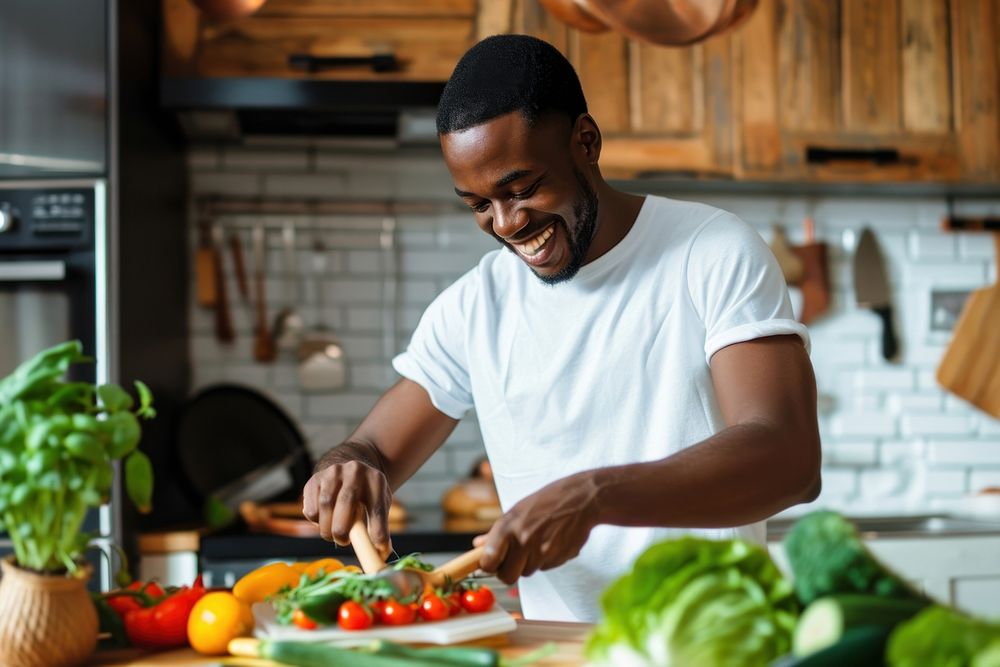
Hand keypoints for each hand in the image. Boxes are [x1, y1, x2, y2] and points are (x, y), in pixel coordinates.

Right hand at [301, 443, 392, 556]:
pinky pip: (311, 508)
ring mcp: (333, 473)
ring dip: (327, 528)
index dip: (377, 530)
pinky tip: (324, 521)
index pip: (377, 507)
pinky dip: (316, 521)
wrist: (348, 467)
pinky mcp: (315, 480)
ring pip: (325, 505)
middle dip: (343, 530)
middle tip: (343, 542)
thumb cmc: (366, 493)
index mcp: (376, 479)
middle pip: (346, 502)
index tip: (377, 549)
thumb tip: (382, 553)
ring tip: (334, 534)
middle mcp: (354, 471)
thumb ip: (381, 525)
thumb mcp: (379, 502)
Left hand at [478, 472, 599, 583]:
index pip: (488, 562)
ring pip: (528, 572)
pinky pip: (545, 568)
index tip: (491, 563)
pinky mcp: (558, 558)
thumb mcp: (517, 511)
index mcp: (508, 526)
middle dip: (509, 571)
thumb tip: (478, 545)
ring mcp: (542, 551)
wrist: (582, 499)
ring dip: (530, 563)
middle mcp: (523, 540)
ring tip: (537, 542)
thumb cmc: (548, 501)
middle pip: (507, 576)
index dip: (489, 566)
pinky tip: (551, 542)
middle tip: (514, 559)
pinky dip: (546, 560)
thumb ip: (496, 532)